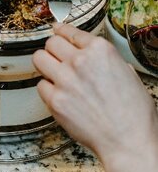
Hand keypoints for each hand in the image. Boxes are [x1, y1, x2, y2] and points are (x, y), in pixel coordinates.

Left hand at [32, 23, 157, 160]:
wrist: (128, 141)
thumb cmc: (133, 112)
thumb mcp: (126, 72)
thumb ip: (103, 58)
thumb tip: (89, 53)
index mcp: (100, 50)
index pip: (70, 32)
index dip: (61, 31)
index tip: (56, 29)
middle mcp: (80, 61)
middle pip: (50, 42)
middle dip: (53, 49)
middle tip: (56, 56)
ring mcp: (65, 80)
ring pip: (39, 58)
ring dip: (45, 64)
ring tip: (53, 73)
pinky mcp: (55, 100)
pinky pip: (40, 85)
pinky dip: (47, 89)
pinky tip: (59, 94)